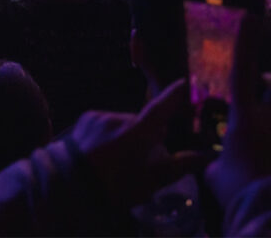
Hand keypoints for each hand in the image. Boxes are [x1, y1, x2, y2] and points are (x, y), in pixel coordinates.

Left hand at [71, 80, 204, 208]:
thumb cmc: (112, 187)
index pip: (162, 106)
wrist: (65, 188)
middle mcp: (121, 118)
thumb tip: (205, 157)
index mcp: (138, 133)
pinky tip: (101, 153)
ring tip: (116, 162)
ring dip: (125, 137)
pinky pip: (106, 124)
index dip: (175, 94)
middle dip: (146, 137)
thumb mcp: (148, 183)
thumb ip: (178, 167)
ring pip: (124, 125)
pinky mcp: (87, 119)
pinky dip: (108, 135)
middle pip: (144, 123)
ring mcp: (102, 117)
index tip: (185, 83)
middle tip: (141, 161)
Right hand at [205, 15, 270, 208]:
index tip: (249, 18)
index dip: (245, 43)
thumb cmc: (238, 189)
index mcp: (245, 117)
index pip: (242, 71)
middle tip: (257, 96)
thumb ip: (212, 159)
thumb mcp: (214, 173)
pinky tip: (270, 175)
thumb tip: (209, 159)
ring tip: (257, 158)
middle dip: (268, 82)